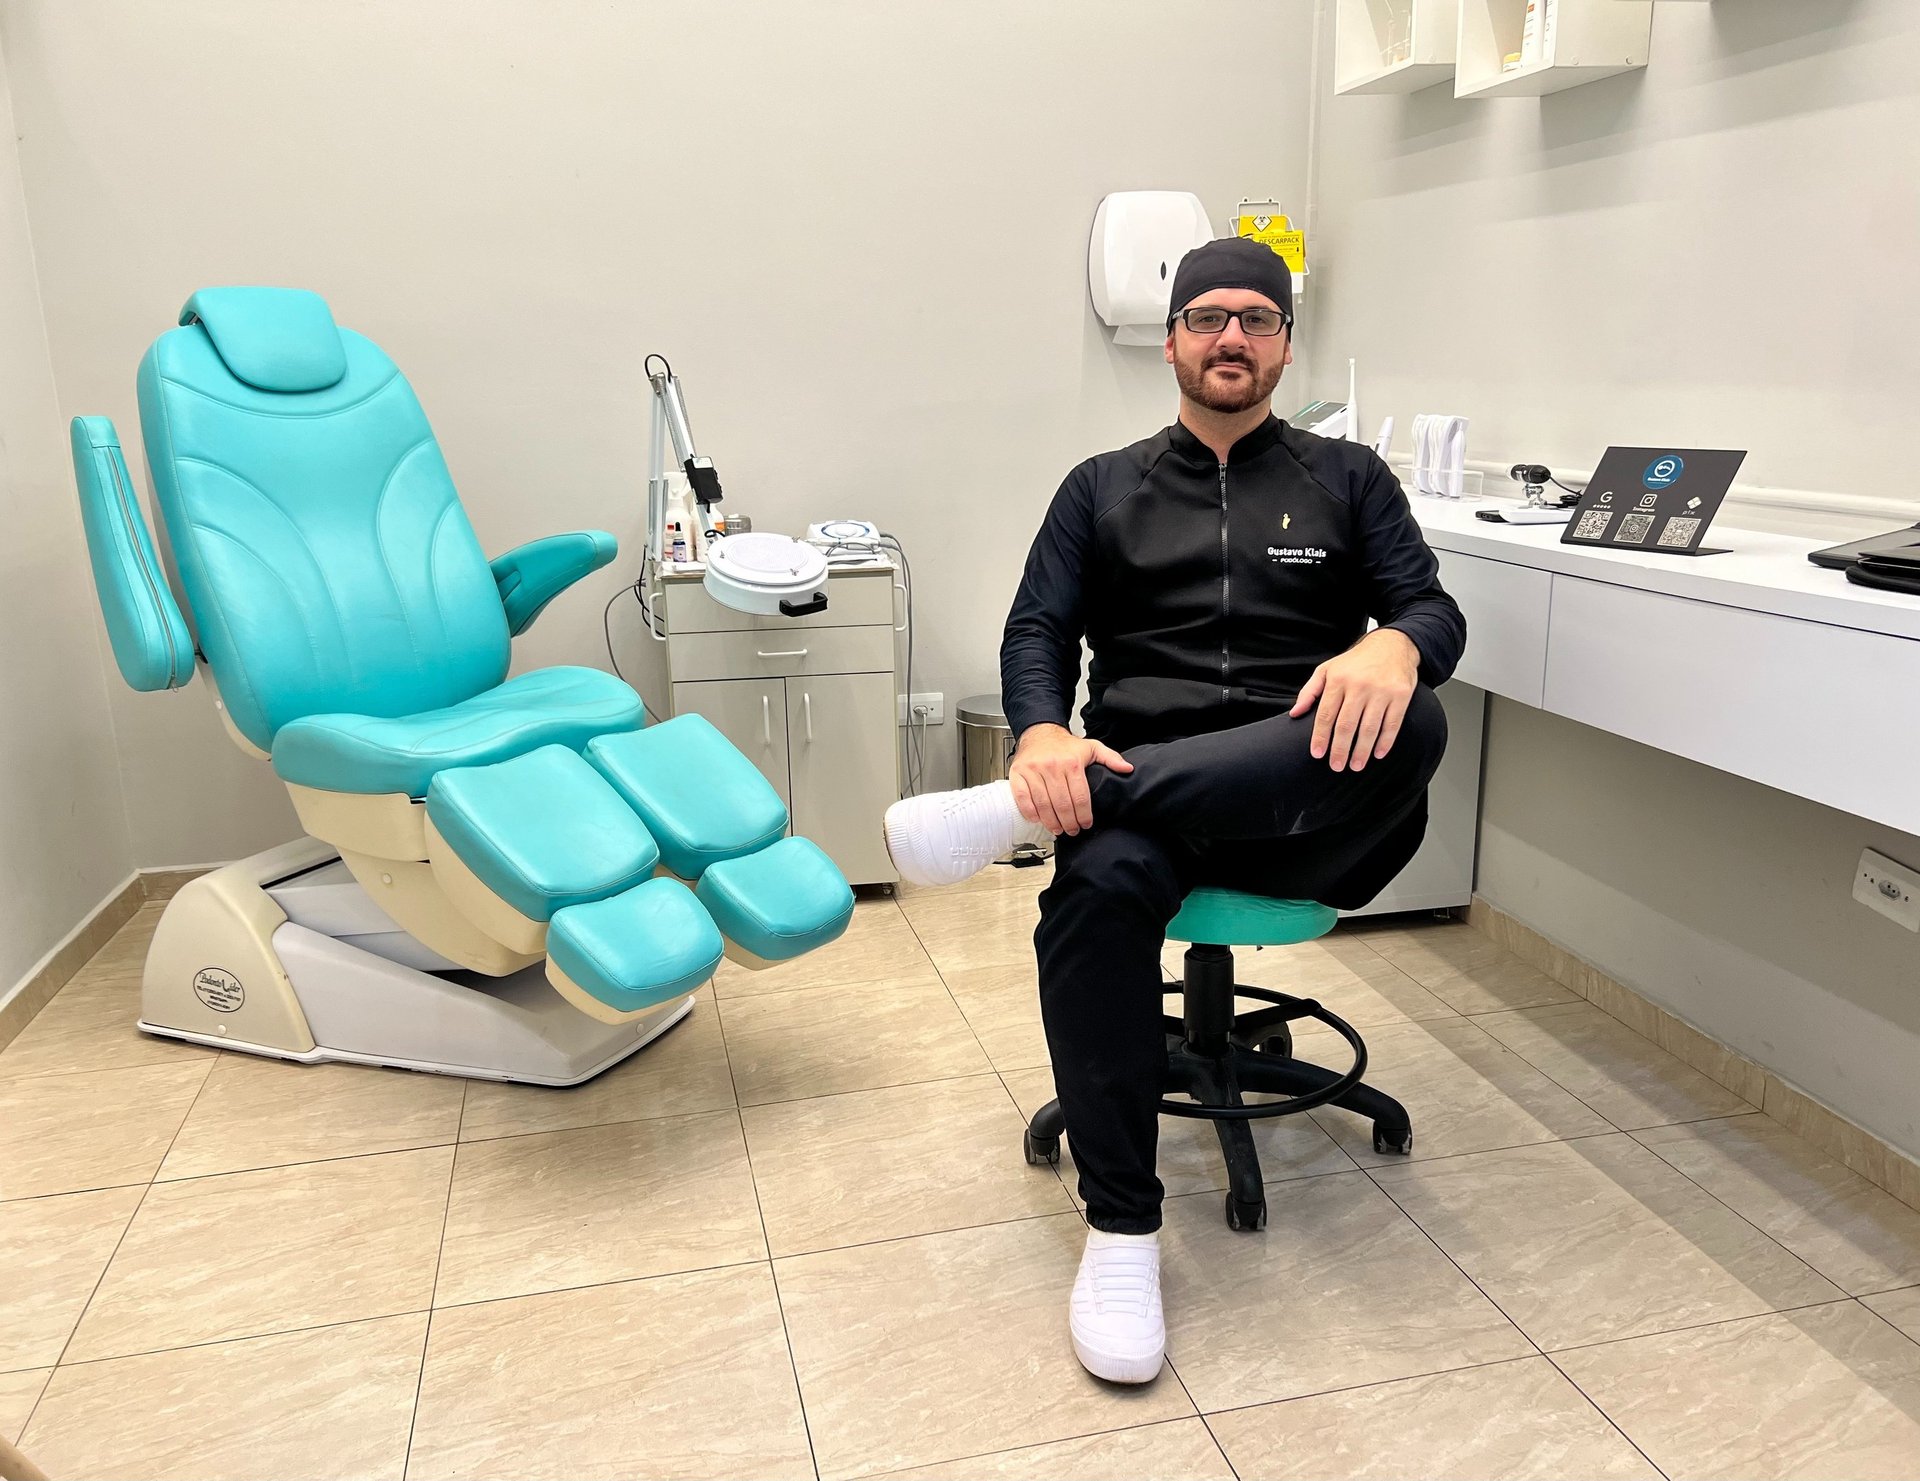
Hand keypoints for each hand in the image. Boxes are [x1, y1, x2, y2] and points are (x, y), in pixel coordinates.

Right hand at [1009, 723, 1133, 835]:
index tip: (1086, 824)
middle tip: (1072, 830)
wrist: (1039, 732)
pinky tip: (1037, 819)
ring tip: (1058, 829)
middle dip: (1069, 823)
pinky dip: (1029, 812)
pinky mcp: (1018, 774)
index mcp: (1071, 762)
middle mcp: (1052, 767)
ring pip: (1043, 804)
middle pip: (1062, 804)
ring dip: (1051, 822)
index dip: (1084, 815)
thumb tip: (1127, 769)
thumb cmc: (1063, 744)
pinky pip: (1022, 798)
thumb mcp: (1091, 747)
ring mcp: (1033, 771)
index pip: (1080, 797)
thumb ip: (1110, 758)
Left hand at [1289, 629, 1419, 771]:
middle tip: (1336, 766)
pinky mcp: (1401, 695)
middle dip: (1340, 749)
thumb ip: (1309, 692)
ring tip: (1356, 765)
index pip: (1326, 714)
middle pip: (1346, 724)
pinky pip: (1392, 724)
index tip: (1317, 753)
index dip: (1320, 736)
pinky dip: (1385, 742)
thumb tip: (1294, 714)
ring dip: (1361, 751)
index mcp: (1339, 680)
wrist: (1392, 645)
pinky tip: (1378, 753)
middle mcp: (1359, 686)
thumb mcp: (1328, 669)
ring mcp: (1382, 691)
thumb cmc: (1356, 662)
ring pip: (1369, 728)